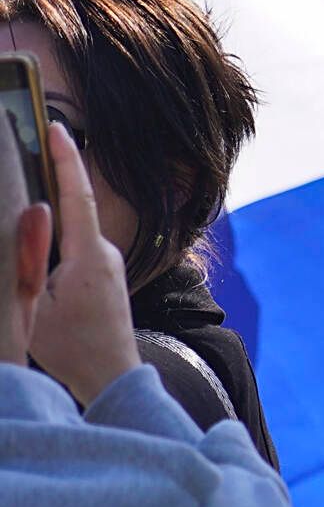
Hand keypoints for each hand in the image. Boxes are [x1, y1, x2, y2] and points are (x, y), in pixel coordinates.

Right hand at [28, 123, 138, 408]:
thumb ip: (31, 261)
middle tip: (29, 142)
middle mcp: (105, 253)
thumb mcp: (36, 307)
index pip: (76, 195)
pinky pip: (76, 244)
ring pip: (73, 227)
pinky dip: (56, 234)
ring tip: (28, 180)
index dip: (65, 159)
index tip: (56, 127)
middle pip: (74, 206)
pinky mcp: (104, 276)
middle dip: (52, 176)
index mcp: (90, 255)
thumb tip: (36, 212)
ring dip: (52, 208)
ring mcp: (108, 264)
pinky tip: (38, 234)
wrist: (112, 378)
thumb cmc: (73, 350)